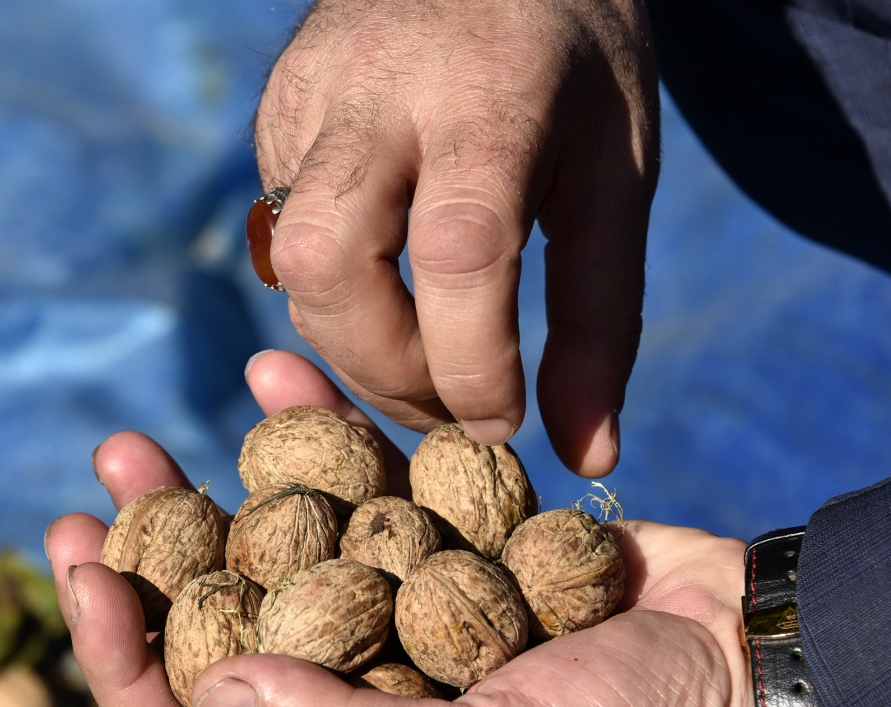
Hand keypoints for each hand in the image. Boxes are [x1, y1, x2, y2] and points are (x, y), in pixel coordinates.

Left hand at [46, 351, 768, 706]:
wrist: (752, 671)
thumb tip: (213, 694)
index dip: (123, 672)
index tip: (83, 584)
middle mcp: (357, 700)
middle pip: (218, 640)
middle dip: (144, 572)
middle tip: (94, 498)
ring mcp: (397, 619)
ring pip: (270, 559)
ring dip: (204, 502)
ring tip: (135, 447)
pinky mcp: (443, 546)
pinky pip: (357, 488)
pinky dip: (315, 435)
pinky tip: (267, 373)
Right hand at [255, 0, 658, 477]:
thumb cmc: (574, 67)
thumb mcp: (616, 175)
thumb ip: (600, 316)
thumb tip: (583, 455)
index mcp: (491, 94)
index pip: (459, 249)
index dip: (470, 362)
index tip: (501, 421)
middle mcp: (380, 88)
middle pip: (332, 263)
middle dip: (383, 367)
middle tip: (445, 403)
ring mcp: (309, 95)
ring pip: (291, 261)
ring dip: (349, 341)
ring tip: (419, 353)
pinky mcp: (273, 112)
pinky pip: (281, 234)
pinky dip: (334, 288)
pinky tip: (383, 273)